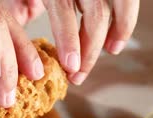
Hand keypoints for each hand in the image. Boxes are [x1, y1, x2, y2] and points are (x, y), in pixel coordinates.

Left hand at [2, 0, 139, 84]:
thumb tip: (25, 15)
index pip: (64, 8)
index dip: (68, 37)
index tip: (70, 65)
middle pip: (94, 14)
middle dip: (90, 49)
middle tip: (79, 76)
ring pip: (116, 6)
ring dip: (114, 34)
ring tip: (109, 53)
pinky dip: (126, 19)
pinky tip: (118, 39)